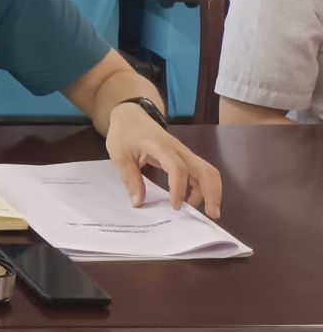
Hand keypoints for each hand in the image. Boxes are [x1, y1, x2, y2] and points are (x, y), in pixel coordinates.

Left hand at [105, 105, 222, 218]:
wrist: (131, 116)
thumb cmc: (124, 134)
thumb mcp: (119, 156)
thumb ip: (130, 179)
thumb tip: (138, 203)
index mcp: (161, 148)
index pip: (178, 169)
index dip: (179, 189)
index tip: (174, 206)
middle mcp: (179, 150)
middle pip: (205, 169)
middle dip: (212, 192)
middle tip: (212, 215)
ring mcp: (184, 153)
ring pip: (207, 171)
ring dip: (211, 191)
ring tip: (205, 212)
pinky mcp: (184, 157)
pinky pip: (199, 172)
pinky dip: (202, 187)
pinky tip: (193, 200)